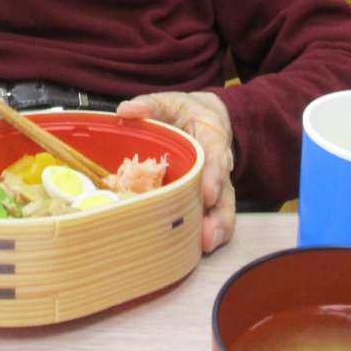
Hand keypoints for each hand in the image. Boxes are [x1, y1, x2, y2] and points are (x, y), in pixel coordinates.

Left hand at [116, 91, 234, 253]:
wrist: (205, 117)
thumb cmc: (184, 111)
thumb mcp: (169, 102)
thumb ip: (150, 105)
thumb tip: (125, 110)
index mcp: (212, 136)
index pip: (216, 156)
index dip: (213, 176)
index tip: (206, 194)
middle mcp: (219, 163)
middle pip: (225, 190)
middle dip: (218, 213)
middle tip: (207, 234)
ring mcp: (216, 183)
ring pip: (224, 207)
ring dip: (218, 227)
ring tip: (206, 245)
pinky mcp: (209, 198)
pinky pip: (215, 215)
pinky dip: (212, 232)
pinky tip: (200, 248)